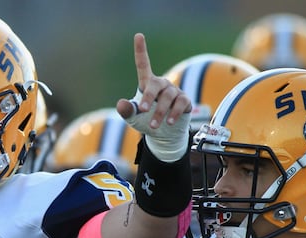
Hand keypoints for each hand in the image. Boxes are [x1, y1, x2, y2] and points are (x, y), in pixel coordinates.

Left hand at [116, 33, 190, 161]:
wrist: (162, 133)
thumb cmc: (145, 120)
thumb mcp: (133, 117)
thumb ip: (127, 110)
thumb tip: (120, 104)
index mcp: (147, 84)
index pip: (143, 64)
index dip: (141, 50)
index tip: (138, 35)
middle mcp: (161, 84)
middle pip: (155, 85)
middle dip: (149, 97)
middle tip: (143, 110)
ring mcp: (174, 91)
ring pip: (168, 97)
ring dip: (160, 112)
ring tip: (153, 125)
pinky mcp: (185, 100)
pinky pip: (181, 103)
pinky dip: (174, 113)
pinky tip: (170, 122)